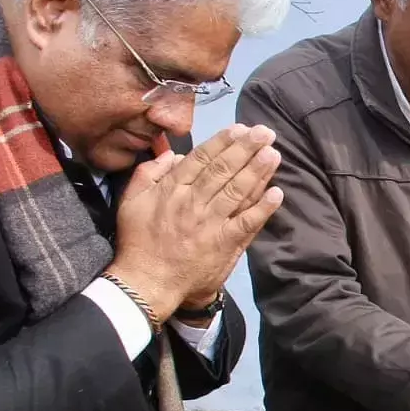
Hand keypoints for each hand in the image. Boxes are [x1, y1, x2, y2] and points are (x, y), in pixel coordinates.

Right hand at [108, 125, 282, 320]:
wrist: (147, 281)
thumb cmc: (138, 241)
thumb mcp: (131, 200)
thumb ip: (149, 173)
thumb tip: (173, 154)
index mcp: (172, 189)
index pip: (202, 159)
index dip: (223, 142)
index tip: (240, 128)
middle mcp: (194, 202)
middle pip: (224, 170)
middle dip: (246, 149)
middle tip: (265, 133)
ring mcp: (211, 223)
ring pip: (237, 191)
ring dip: (258, 171)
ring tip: (273, 154)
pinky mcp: (225, 244)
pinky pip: (247, 222)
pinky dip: (263, 208)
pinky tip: (277, 193)